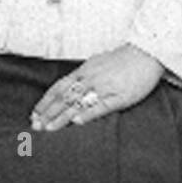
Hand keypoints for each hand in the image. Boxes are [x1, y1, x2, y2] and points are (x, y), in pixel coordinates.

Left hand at [30, 44, 164, 131]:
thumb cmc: (122, 60)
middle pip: (64, 97)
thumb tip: (69, 88)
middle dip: (49, 113)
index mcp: (84, 70)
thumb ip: (83, 76)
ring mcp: (104, 87)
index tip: (34, 114)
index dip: (46, 102)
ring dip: (62, 116)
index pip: (59, 87)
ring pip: (78, 102)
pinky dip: (87, 113)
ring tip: (50, 129)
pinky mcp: (119, 96)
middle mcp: (90, 78)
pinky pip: (101, 106)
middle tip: (36, 127)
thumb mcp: (98, 64)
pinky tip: (77, 121)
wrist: (146, 53)